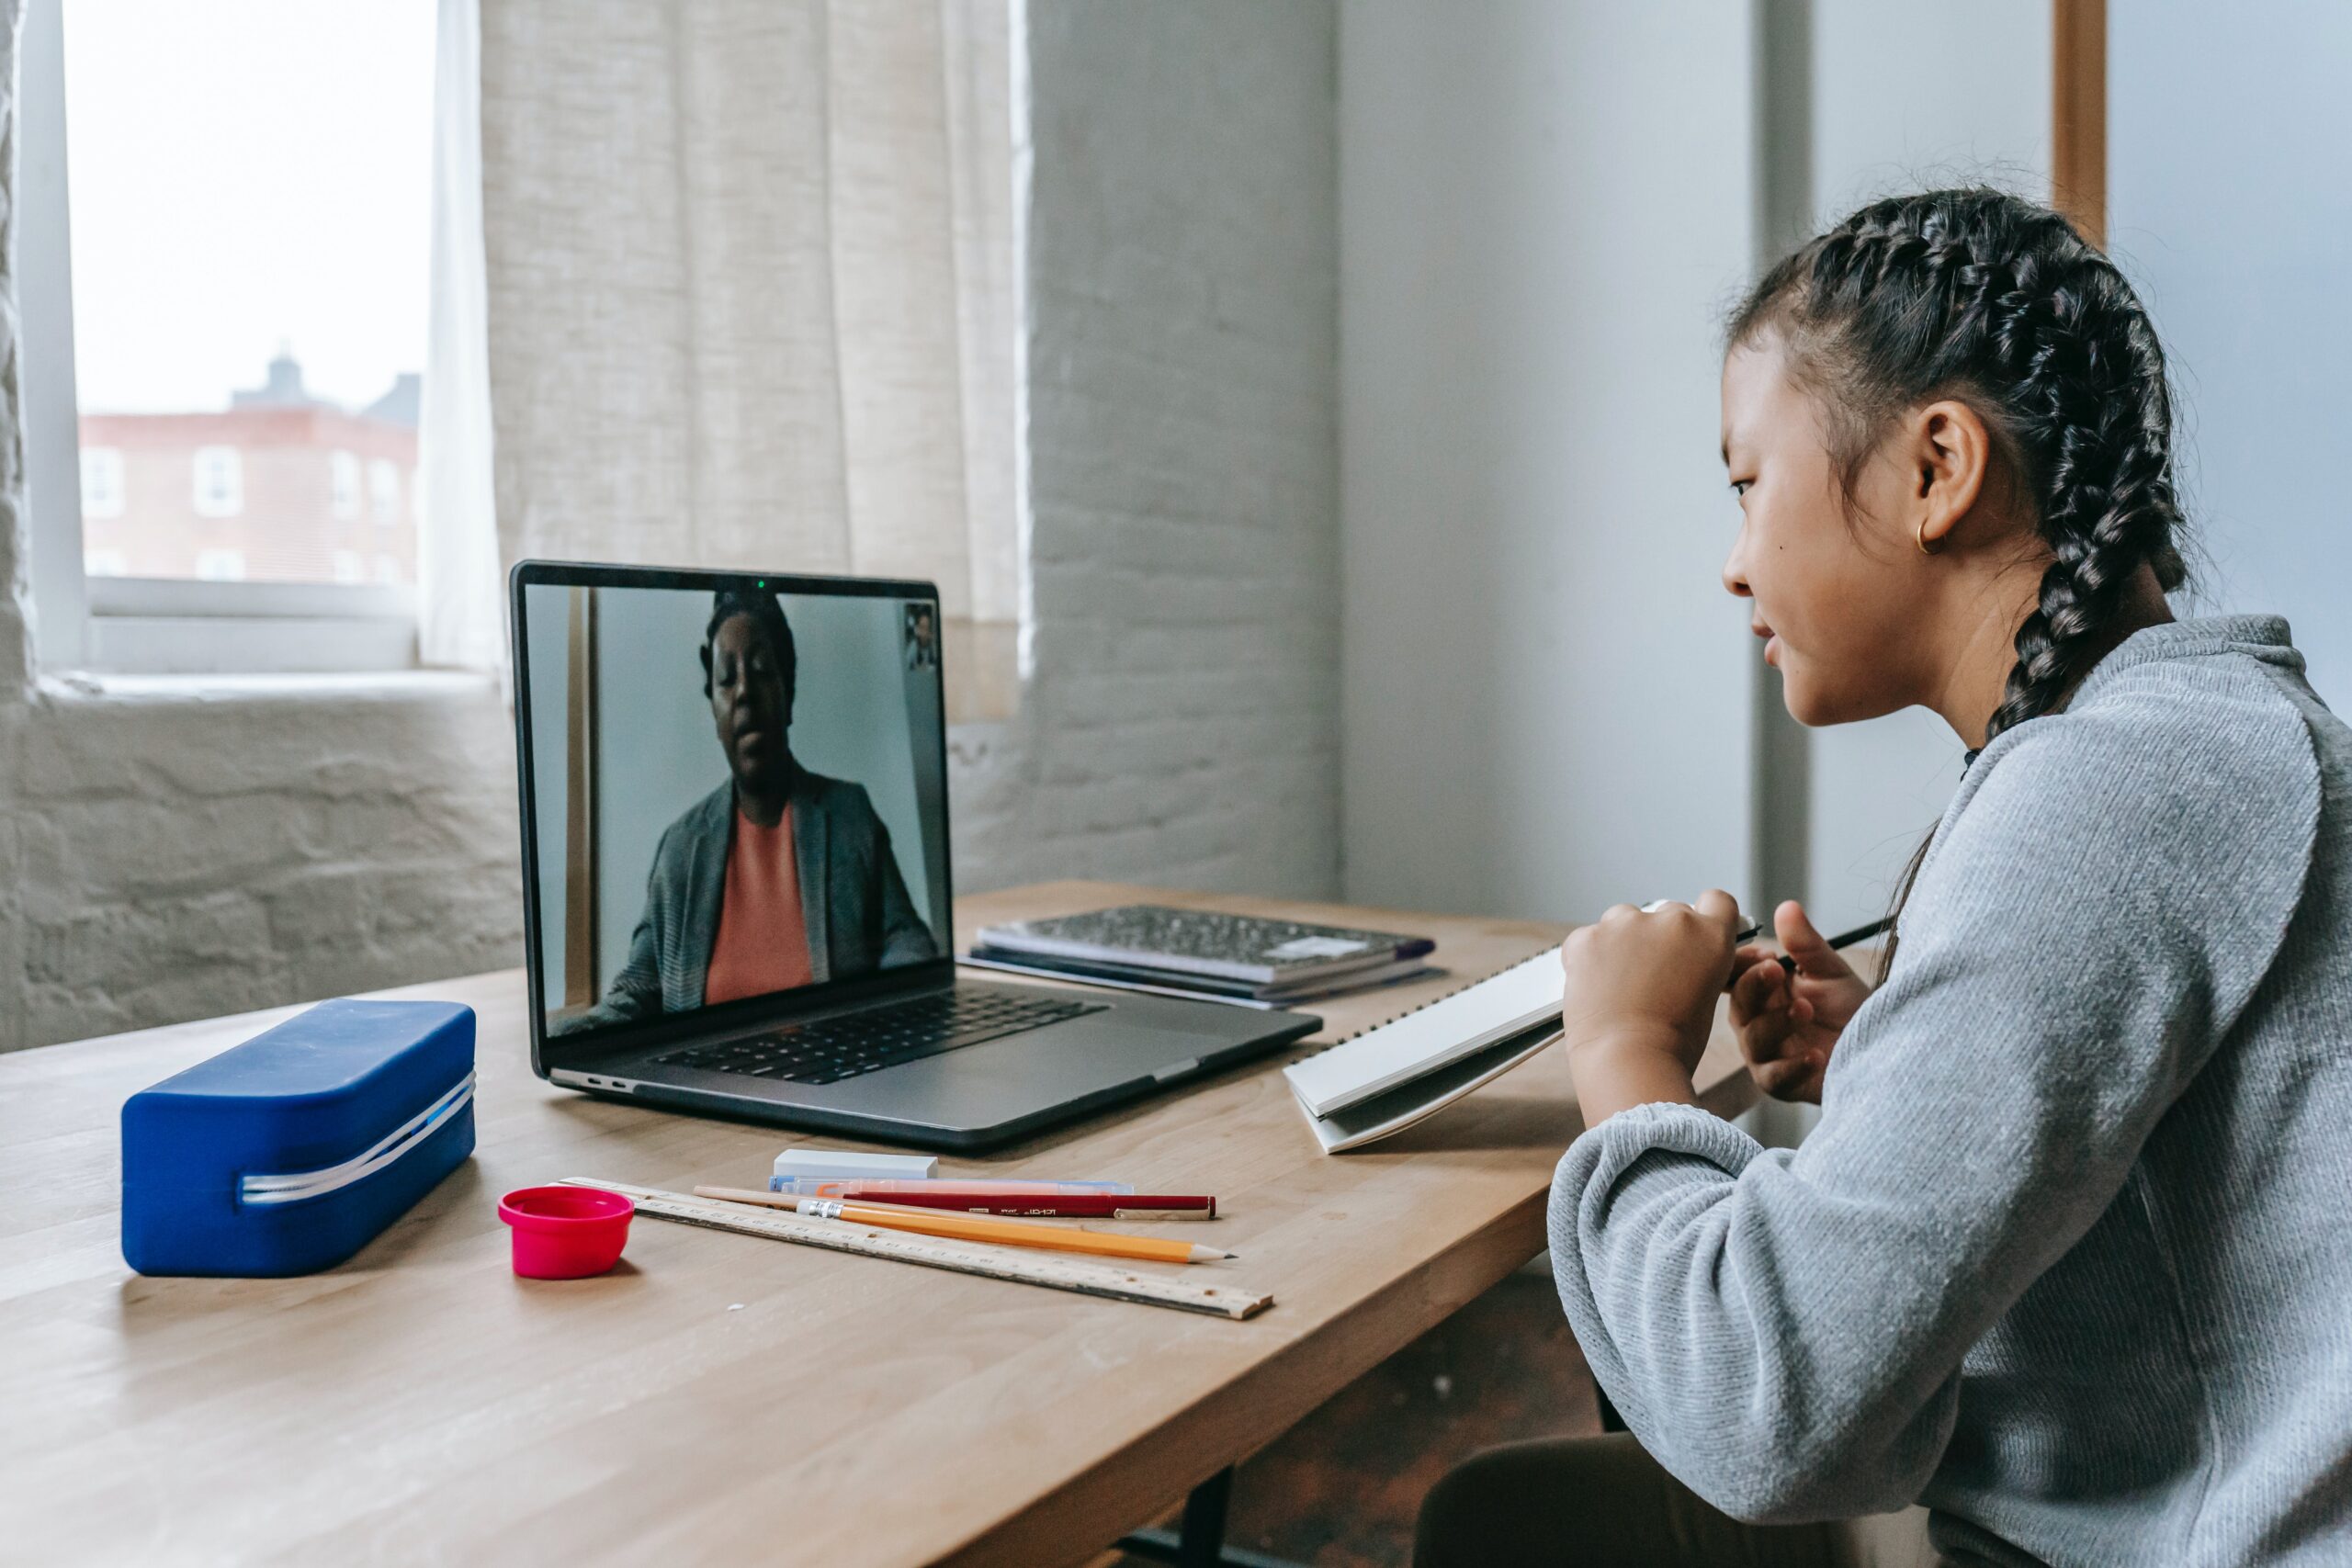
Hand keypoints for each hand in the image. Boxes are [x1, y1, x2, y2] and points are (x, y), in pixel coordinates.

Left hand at [1557, 889, 1743, 1079]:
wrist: (1630, 1061)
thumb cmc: (1672, 1045)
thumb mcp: (1706, 999)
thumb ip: (1701, 965)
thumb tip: (1689, 958)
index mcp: (1710, 936)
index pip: (1716, 901)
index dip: (1706, 916)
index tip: (1694, 933)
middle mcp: (1672, 920)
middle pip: (1668, 914)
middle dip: (1661, 938)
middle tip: (1651, 976)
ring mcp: (1626, 924)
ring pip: (1624, 920)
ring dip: (1623, 942)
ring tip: (1619, 985)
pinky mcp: (1587, 936)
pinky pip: (1588, 937)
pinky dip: (1589, 956)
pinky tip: (1595, 987)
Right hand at [1726, 900, 1872, 1103]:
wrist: (1885, 1050)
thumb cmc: (1853, 1010)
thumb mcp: (1831, 971)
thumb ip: (1805, 944)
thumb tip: (1786, 907)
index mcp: (1764, 993)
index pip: (1734, 978)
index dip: (1740, 965)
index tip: (1764, 954)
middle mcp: (1758, 1023)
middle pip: (1738, 1005)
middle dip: (1754, 986)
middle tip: (1775, 969)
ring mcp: (1767, 1055)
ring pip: (1753, 1040)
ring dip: (1776, 1022)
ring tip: (1805, 1008)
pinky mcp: (1782, 1084)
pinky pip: (1775, 1077)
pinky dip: (1793, 1066)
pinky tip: (1816, 1054)